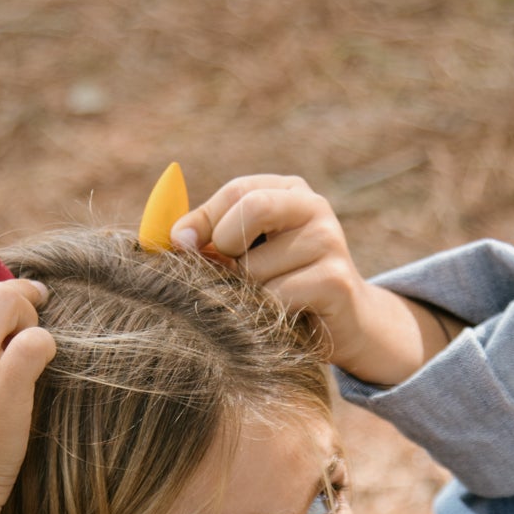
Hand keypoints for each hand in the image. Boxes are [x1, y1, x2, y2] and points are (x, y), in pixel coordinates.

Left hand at [172, 175, 458, 385]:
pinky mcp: (336, 280)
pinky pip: (276, 296)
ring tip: (265, 300)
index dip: (202, 220)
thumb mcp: (244, 253)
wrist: (344, 322)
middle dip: (227, 245)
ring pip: (256, 266)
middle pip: (252, 208)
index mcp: (288, 191)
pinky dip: (267, 312)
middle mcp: (313, 207)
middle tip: (230, 272)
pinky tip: (282, 315)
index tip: (180, 246)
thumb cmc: (281, 284)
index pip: (236, 192)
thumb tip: (169, 238)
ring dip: (247, 292)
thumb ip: (208, 238)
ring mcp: (329, 241)